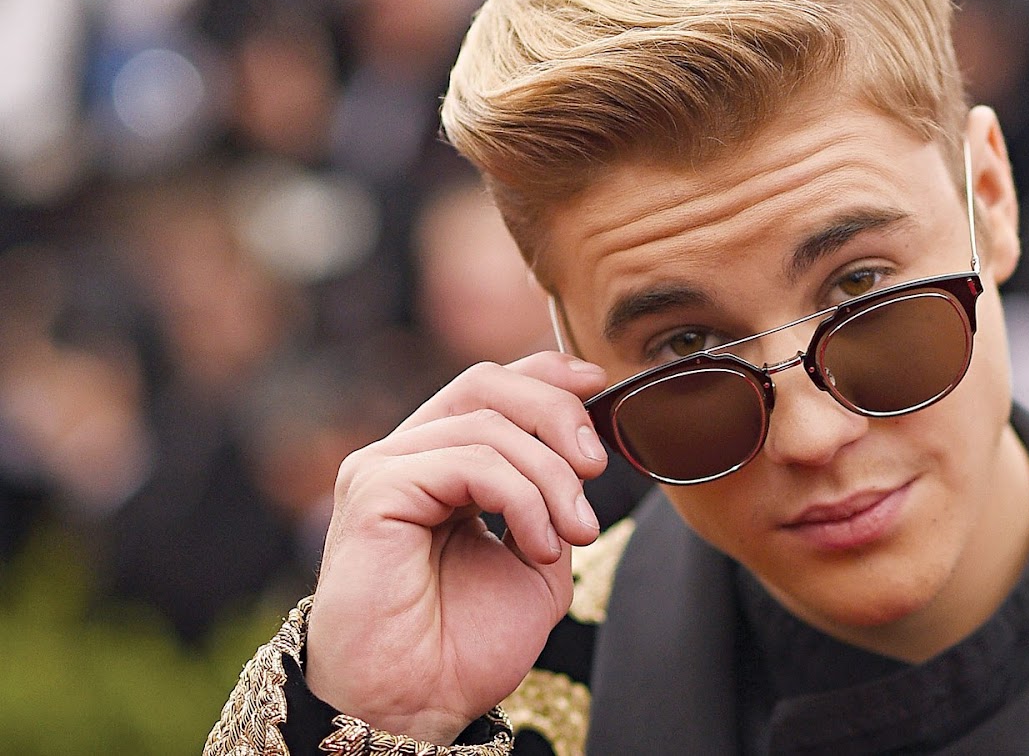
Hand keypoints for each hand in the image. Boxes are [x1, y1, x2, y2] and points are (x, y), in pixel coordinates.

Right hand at [303, 352, 610, 743]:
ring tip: (575, 534)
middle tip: (597, 467)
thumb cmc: (467, 644)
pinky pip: (469, 462)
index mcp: (440, 464)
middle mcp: (406, 456)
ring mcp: (384, 468)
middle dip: (558, 415)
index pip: (490, 387)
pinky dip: (522, 498)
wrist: (419, 706)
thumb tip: (588, 438)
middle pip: (488, 386)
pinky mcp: (374, 488)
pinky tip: (539, 545)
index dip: (546, 374)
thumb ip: (556, 493)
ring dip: (551, 478)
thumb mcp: (539, 554)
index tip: (601, 385)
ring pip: (488, 426)